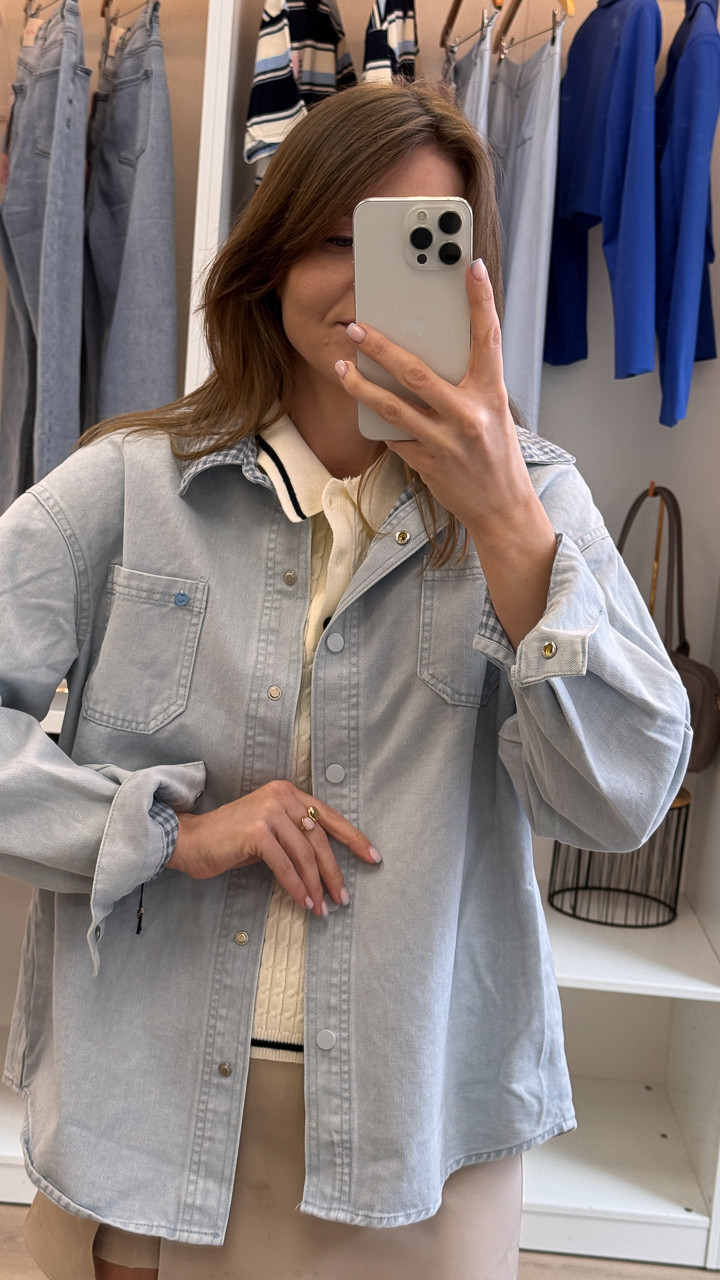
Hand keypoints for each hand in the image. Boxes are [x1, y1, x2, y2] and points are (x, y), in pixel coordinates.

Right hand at [167, 780, 380, 915]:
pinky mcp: (256, 832)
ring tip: (322, 908)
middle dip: (334, 872)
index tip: (373, 857)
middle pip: (319, 839)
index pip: (328, 816)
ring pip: (305, 855)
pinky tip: (303, 902)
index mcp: (287, 793)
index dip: (353, 838)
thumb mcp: (267, 831)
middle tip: (343, 898)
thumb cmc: (228, 840)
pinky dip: (296, 887)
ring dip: (316, 886)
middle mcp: (281, 797)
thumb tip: (325, 865)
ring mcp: (268, 812)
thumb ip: (293, 836)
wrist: (189, 840)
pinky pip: (285, 867)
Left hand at [335, 259, 557, 647]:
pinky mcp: (426, 462)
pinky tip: (364, 407)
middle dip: (381, 346)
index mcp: (491, 394)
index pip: (488, 338)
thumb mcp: (494, 411)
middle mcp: (468, 415)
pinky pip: (393, 435)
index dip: (480, 300)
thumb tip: (431, 352)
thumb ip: (468, 382)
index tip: (471, 267)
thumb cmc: (496, 455)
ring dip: (361, 385)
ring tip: (342, 367)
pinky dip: (378, 420)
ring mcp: (444, 441)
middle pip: (416, 372)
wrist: (501, 507)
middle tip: (356, 326)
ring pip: (391, 406)